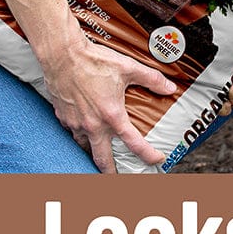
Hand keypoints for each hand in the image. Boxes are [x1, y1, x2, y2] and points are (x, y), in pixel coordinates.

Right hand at [41, 36, 176, 171]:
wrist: (62, 55)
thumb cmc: (94, 60)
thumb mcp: (129, 67)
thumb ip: (151, 79)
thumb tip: (169, 87)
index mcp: (112, 115)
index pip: (133, 143)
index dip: (148, 154)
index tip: (157, 159)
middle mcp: (93, 124)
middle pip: (102, 159)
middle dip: (111, 172)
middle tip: (118, 178)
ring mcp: (75, 123)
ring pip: (85, 147)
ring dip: (93, 152)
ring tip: (101, 155)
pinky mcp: (63, 117)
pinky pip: (72, 132)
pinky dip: (80, 135)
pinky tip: (84, 129)